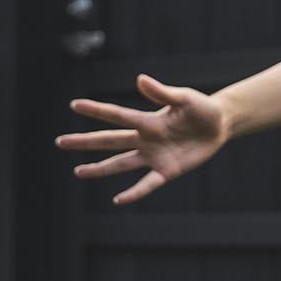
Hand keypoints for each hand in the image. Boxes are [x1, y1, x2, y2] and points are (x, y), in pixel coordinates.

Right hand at [57, 75, 226, 203]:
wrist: (220, 124)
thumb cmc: (201, 107)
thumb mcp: (184, 98)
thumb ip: (162, 92)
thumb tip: (139, 79)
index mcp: (147, 119)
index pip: (116, 116)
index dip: (96, 110)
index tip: (74, 105)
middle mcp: (145, 139)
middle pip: (109, 141)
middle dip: (85, 142)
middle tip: (60, 142)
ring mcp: (154, 156)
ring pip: (120, 164)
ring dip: (99, 169)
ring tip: (78, 172)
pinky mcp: (167, 171)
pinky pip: (147, 184)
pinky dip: (134, 193)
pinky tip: (118, 200)